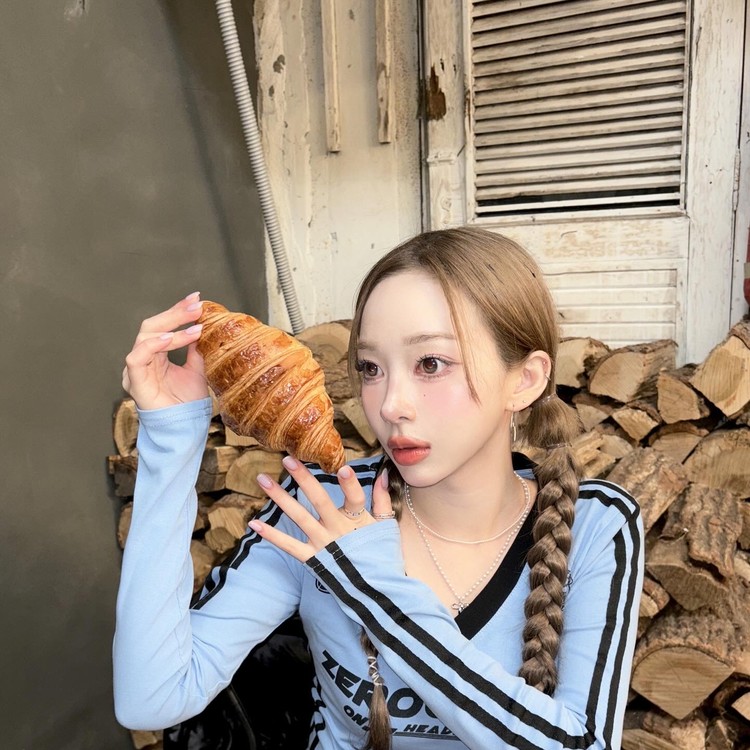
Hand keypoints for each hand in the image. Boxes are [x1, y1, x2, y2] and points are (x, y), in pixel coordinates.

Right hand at [122, 292, 208, 409]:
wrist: (184, 427)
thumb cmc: (187, 402)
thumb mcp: (198, 369)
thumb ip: (197, 348)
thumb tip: (205, 325)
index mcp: (156, 354)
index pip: (163, 325)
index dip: (178, 310)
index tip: (197, 299)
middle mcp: (143, 358)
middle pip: (153, 325)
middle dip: (175, 313)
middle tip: (196, 306)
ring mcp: (136, 369)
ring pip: (145, 336)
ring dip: (171, 328)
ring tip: (194, 325)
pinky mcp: (134, 380)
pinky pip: (137, 356)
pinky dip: (154, 344)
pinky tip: (171, 338)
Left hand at [248, 457, 394, 561]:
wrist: (375, 590)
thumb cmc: (382, 554)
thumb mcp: (386, 526)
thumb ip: (382, 498)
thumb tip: (382, 473)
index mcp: (358, 520)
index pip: (355, 498)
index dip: (350, 484)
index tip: (343, 468)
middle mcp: (337, 530)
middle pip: (319, 501)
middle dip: (303, 479)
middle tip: (287, 460)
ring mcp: (323, 544)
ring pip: (299, 517)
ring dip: (280, 498)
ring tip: (262, 480)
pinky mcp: (313, 558)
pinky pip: (289, 546)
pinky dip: (272, 535)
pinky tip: (254, 523)